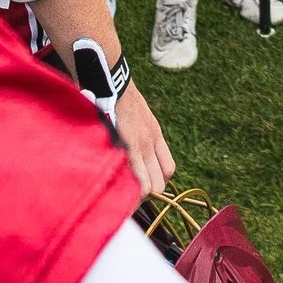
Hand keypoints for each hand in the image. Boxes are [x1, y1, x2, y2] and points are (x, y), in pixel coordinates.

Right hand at [115, 79, 176, 193]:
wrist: (114, 81)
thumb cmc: (116, 99)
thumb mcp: (135, 117)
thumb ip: (136, 135)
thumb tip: (127, 154)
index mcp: (155, 135)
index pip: (168, 170)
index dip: (157, 182)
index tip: (143, 187)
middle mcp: (153, 143)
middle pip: (162, 183)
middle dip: (150, 194)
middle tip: (132, 197)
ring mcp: (144, 145)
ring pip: (153, 185)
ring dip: (141, 196)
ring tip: (126, 200)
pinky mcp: (132, 145)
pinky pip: (140, 178)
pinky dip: (135, 192)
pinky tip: (126, 198)